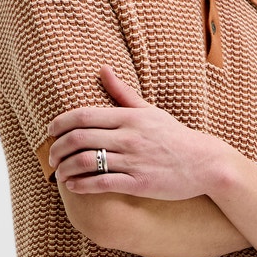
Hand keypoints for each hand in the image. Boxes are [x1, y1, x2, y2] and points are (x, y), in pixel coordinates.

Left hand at [44, 66, 222, 199]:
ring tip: (59, 173)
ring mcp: (134, 161)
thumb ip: (123, 93)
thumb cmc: (175, 137)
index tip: (50, 132)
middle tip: (51, 157)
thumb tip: (103, 69)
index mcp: (129, 117)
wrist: (205, 163)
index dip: (59, 124)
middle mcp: (129, 137)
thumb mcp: (150, 111)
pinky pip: (103, 184)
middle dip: (57, 149)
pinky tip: (73, 187)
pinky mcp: (140, 184)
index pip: (83, 116)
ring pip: (87, 162)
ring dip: (66, 169)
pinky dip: (82, 186)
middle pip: (79, 139)